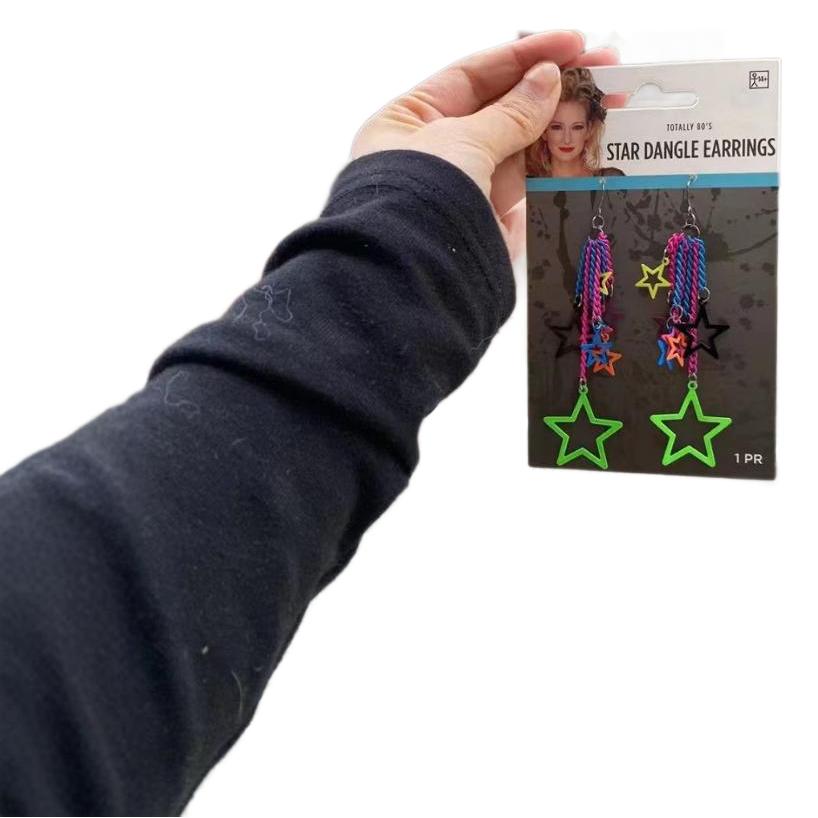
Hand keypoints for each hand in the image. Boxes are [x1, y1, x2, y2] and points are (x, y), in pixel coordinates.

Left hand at [350, 30, 618, 261]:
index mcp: (408, 122)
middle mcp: (433, 152)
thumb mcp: (462, 141)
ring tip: (608, 107)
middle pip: (501, 109)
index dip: (524, 56)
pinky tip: (591, 148)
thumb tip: (548, 80)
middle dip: (553, 90)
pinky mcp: (486, 221)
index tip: (572, 43)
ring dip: (563, 127)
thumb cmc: (416, 201)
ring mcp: (462, 187)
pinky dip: (557, 168)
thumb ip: (511, 112)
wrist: (412, 281)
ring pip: (520, 148)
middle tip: (606, 72)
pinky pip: (526, 187)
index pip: (472, 75)